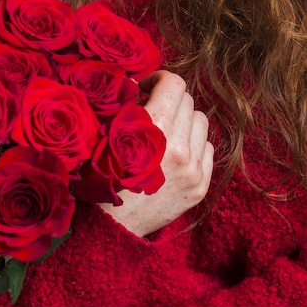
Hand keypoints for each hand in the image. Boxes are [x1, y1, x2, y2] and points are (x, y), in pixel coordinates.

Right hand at [99, 70, 213, 236]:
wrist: (110, 227)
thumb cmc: (100, 177)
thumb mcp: (105, 134)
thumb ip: (125, 104)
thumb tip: (141, 83)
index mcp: (153, 130)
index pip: (174, 84)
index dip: (159, 78)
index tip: (147, 87)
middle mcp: (179, 147)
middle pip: (188, 100)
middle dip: (169, 99)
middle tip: (151, 108)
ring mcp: (193, 169)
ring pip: (201, 122)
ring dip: (183, 119)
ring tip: (164, 131)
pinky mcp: (200, 186)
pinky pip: (207, 148)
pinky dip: (193, 143)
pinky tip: (173, 152)